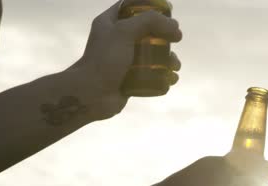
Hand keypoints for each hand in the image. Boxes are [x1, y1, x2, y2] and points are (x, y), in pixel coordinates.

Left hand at [72, 1, 181, 120]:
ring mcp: (125, 61)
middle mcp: (118, 40)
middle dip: (165, 36)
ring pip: (153, 55)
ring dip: (169, 59)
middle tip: (176, 39)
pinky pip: (152, 74)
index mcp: (110, 23)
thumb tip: (174, 27)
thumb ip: (149, 21)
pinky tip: (171, 79)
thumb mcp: (124, 31)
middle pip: (148, 31)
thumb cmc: (104, 59)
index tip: (168, 10)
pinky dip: (164, 76)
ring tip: (175, 66)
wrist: (91, 95)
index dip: (150, 6)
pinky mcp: (131, 79)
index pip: (132, 7)